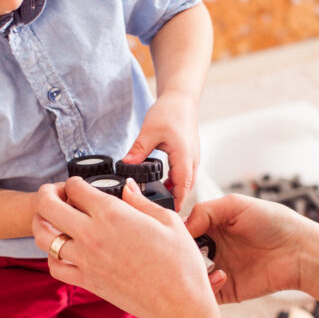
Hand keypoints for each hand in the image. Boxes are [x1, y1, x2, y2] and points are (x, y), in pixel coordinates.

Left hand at [33, 176, 216, 317]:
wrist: (178, 304)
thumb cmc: (179, 263)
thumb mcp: (167, 220)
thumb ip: (140, 201)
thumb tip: (127, 188)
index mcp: (112, 214)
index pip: (75, 187)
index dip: (74, 182)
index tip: (79, 185)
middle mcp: (91, 234)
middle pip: (48, 206)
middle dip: (47, 193)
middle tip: (54, 194)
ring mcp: (84, 259)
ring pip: (43, 236)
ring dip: (41, 223)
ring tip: (49, 219)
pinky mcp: (85, 281)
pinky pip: (54, 266)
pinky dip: (51, 255)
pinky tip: (62, 250)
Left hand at [121, 91, 199, 211]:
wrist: (181, 99)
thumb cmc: (170, 112)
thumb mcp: (150, 131)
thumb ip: (138, 150)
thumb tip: (126, 165)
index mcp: (185, 157)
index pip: (182, 187)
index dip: (175, 203)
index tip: (165, 217)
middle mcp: (192, 161)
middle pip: (185, 190)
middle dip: (173, 203)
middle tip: (155, 216)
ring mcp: (192, 160)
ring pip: (185, 184)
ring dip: (173, 195)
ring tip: (155, 205)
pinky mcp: (188, 158)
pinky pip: (183, 177)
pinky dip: (174, 185)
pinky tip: (159, 188)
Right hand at [185, 194, 310, 303]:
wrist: (302, 251)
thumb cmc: (274, 222)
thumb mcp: (235, 204)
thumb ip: (204, 211)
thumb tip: (182, 227)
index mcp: (211, 228)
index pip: (182, 231)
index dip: (176, 233)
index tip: (174, 235)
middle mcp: (211, 249)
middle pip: (182, 254)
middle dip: (179, 254)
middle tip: (184, 252)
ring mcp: (217, 270)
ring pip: (189, 275)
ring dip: (190, 271)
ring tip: (201, 265)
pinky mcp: (227, 289)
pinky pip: (206, 293)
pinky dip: (206, 287)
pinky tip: (221, 275)